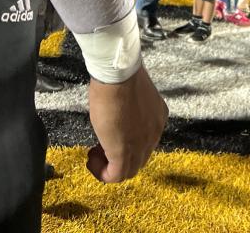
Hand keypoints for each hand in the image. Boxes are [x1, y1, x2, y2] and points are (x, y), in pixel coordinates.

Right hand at [87, 65, 168, 182]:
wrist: (117, 75)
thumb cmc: (119, 76)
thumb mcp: (128, 94)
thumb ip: (129, 107)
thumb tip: (117, 112)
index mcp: (157, 116)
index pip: (145, 140)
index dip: (127, 142)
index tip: (110, 134)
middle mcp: (154, 132)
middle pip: (139, 157)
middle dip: (119, 156)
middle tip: (100, 147)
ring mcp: (142, 144)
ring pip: (129, 170)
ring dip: (109, 167)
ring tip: (95, 155)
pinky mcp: (124, 152)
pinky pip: (116, 175)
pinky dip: (102, 173)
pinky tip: (92, 161)